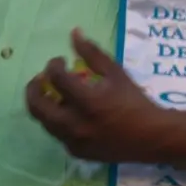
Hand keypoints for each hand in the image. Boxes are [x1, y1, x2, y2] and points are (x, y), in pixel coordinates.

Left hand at [24, 30, 167, 163]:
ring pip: (44, 121)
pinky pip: (58, 134)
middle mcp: (76, 125)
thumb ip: (92, 53)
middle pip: (37, 106)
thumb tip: (74, 33)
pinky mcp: (77, 153)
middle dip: (33, 88)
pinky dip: (58, 120)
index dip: (53, 65)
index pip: (56, 78)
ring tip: (53, 94)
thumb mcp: (116, 73)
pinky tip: (69, 112)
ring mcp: (74, 142)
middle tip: (41, 78)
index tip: (60, 61)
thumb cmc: (135, 102)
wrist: (152, 137)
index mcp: (87, 102)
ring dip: (44, 104)